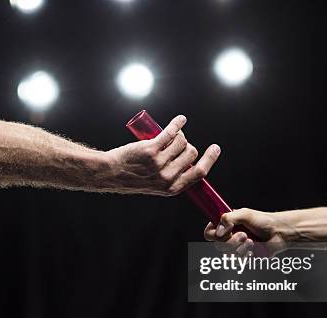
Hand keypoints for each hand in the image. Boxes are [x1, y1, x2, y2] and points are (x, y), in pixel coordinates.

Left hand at [105, 115, 220, 195]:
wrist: (111, 174)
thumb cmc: (133, 177)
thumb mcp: (156, 185)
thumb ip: (173, 177)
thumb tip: (190, 161)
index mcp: (172, 189)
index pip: (200, 173)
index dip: (210, 159)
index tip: (215, 148)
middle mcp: (167, 178)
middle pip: (191, 153)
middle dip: (187, 145)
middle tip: (176, 143)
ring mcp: (159, 164)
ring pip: (181, 141)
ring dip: (179, 135)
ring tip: (170, 135)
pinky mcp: (150, 150)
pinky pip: (170, 133)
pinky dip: (177, 124)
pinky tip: (180, 120)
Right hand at [204, 208, 292, 255]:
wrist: (279, 233)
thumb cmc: (263, 221)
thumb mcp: (244, 214)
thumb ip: (228, 219)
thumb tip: (219, 232)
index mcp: (226, 226)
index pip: (209, 233)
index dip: (212, 233)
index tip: (221, 230)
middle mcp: (229, 237)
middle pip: (217, 245)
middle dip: (231, 241)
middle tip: (244, 235)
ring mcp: (236, 248)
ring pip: (228, 254)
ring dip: (240, 247)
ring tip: (252, 241)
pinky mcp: (244, 257)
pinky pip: (239, 260)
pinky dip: (247, 254)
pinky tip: (255, 248)